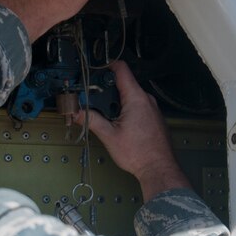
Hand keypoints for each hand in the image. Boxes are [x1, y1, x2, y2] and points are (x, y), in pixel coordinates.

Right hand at [76, 61, 190, 200]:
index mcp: (136, 98)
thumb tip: (76, 111)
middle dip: (107, 90)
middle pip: (124, 84)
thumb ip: (91, 120)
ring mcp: (152, 109)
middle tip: (93, 100)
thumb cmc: (139, 154)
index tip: (95, 71)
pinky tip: (119, 124)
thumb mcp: (109, 136)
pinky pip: (138, 106)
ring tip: (106, 116)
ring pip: (130, 96)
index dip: (106, 66)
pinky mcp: (153, 118)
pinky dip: (126, 110)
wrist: (158, 169)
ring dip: (116, 103)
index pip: (121, 69)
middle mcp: (146, 99)